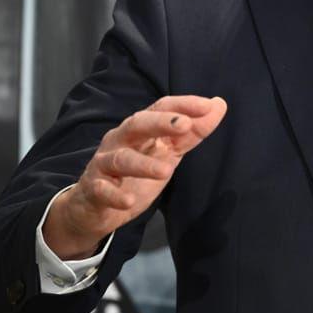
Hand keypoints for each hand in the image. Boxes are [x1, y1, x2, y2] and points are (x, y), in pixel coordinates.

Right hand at [45, 95, 228, 257]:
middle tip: (185, 125)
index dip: (183, 105)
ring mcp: (104, 164)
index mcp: (139, 129)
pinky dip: (114, 195)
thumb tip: (218, 105)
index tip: (208, 105)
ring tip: (166, 171)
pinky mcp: (93, 189)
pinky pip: (102, 190)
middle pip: (137, 124)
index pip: (160, 108)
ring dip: (143, 164)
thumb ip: (191, 133)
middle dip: (160, 122)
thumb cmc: (134, 173)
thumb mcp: (167, 152)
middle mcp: (120, 140)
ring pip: (121, 159)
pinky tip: (129, 201)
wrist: (95, 207)